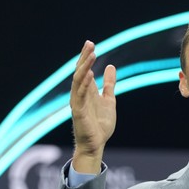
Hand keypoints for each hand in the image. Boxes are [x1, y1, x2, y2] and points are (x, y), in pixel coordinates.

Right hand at [70, 40, 116, 173]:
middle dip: (84, 58)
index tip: (91, 44)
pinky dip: (84, 84)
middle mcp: (80, 95)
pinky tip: (89, 74)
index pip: (84, 70)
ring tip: (91, 55)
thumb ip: (109, 84)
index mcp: (86, 92)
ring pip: (78, 81)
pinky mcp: (78, 112)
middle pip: (80, 72)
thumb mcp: (109, 100)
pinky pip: (80, 96)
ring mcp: (78, 103)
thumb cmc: (100, 124)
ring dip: (84, 67)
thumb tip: (111, 66)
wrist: (96, 144)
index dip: (86, 57)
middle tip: (89, 44)